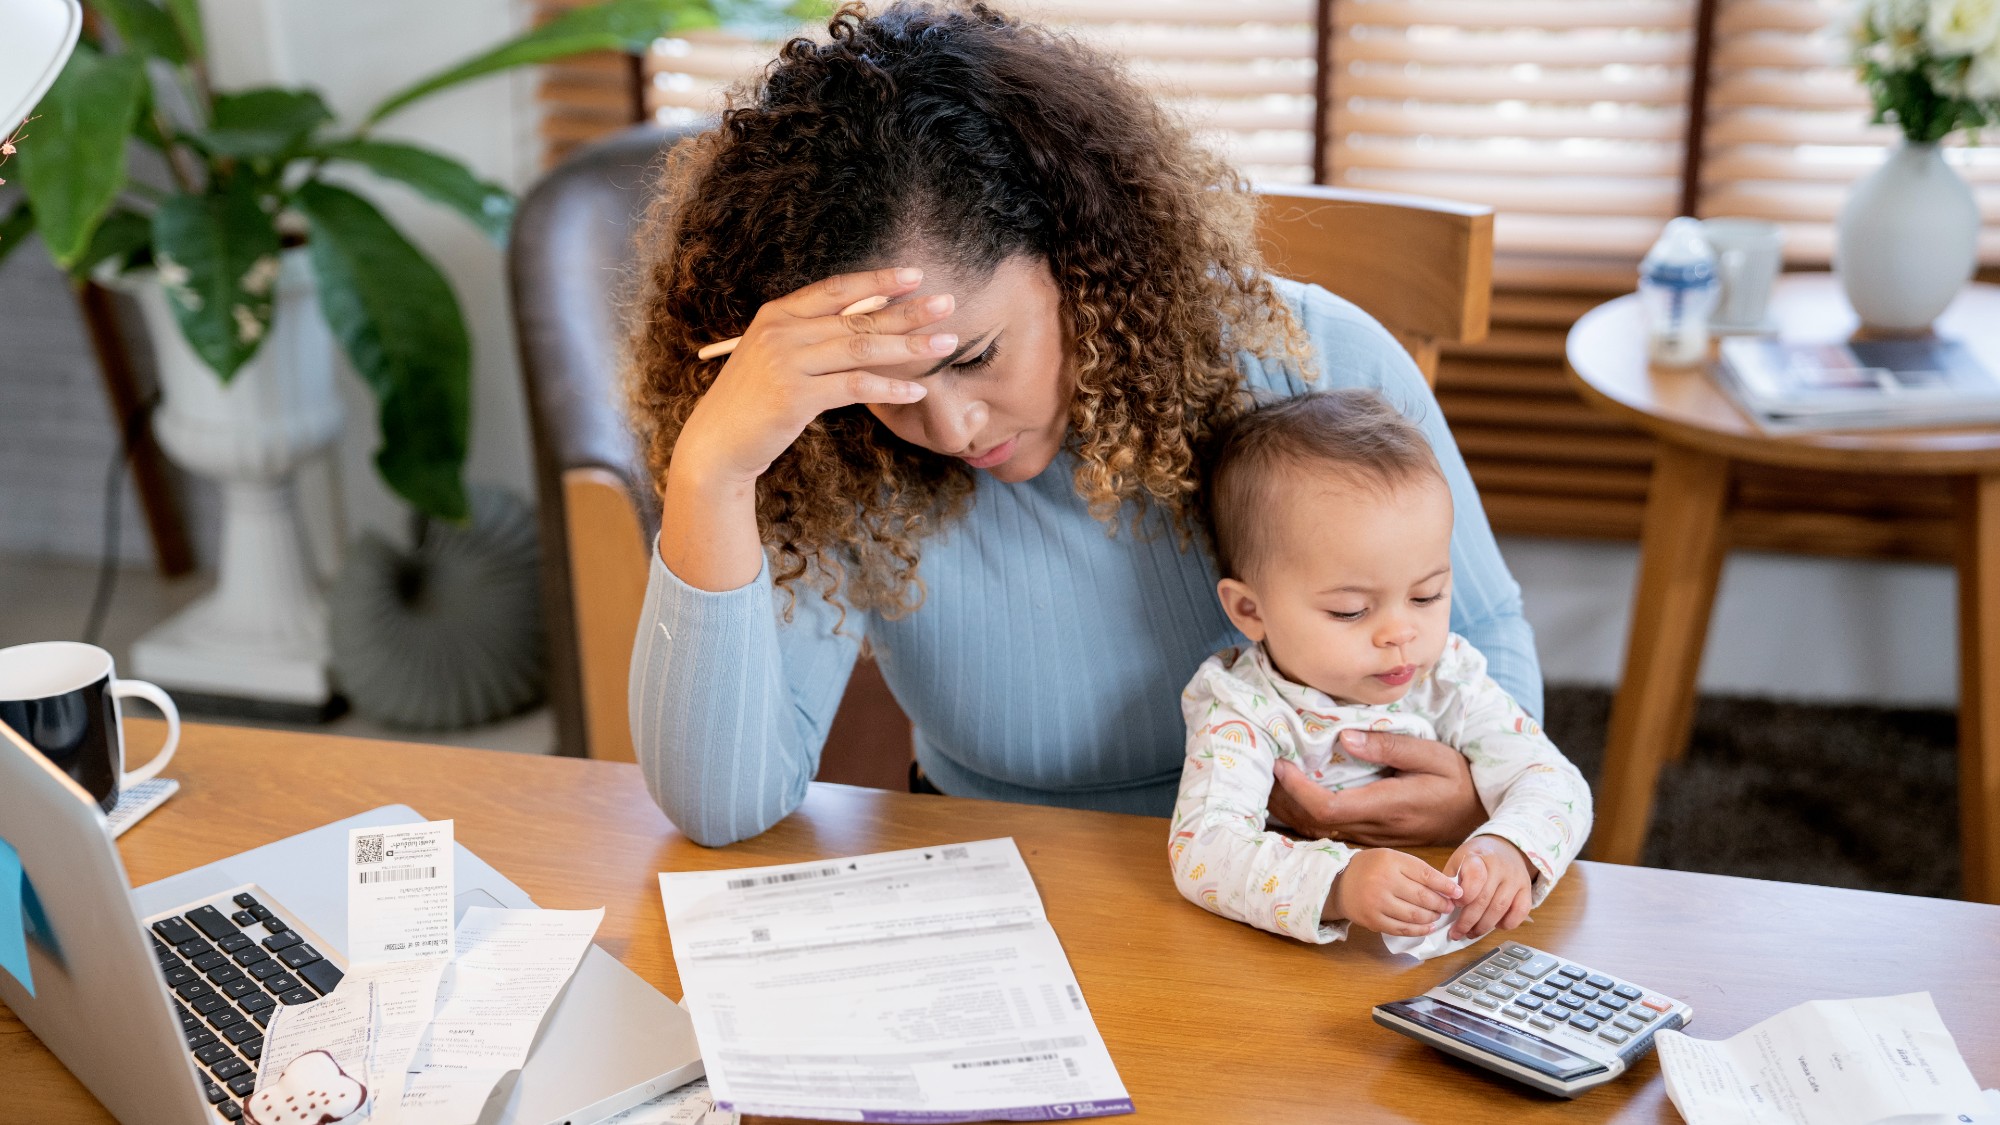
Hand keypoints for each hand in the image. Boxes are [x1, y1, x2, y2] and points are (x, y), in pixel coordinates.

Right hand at [672, 267, 956, 486]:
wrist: (717, 443)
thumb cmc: (754, 401)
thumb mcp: (777, 357)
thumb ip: (812, 336)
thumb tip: (869, 320)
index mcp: (777, 314)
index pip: (836, 288)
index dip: (878, 280)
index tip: (915, 275)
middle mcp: (781, 331)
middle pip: (858, 317)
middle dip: (908, 311)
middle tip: (947, 304)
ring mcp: (786, 362)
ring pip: (862, 349)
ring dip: (908, 346)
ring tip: (945, 343)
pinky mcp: (795, 396)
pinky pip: (855, 387)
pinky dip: (889, 388)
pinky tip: (916, 389)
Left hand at [1269, 730, 1485, 847]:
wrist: (1481, 815)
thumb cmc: (1459, 781)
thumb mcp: (1433, 755)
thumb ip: (1390, 747)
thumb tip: (1345, 738)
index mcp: (1388, 806)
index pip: (1329, 808)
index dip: (1298, 791)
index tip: (1281, 764)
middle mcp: (1375, 829)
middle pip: (1315, 824)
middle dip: (1284, 800)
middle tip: (1264, 768)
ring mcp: (1373, 838)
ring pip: (1319, 832)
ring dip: (1291, 810)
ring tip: (1271, 780)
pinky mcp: (1373, 839)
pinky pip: (1331, 832)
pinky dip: (1306, 816)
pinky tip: (1294, 798)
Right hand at [1325, 848, 1462, 936]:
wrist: (1340, 883)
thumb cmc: (1371, 869)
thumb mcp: (1392, 858)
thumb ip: (1417, 870)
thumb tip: (1447, 887)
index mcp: (1390, 861)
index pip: (1426, 875)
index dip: (1446, 886)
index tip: (1458, 892)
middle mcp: (1383, 881)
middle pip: (1422, 897)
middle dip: (1441, 904)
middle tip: (1449, 906)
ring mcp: (1377, 903)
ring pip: (1415, 915)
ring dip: (1432, 917)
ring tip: (1437, 915)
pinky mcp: (1373, 920)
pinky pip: (1402, 929)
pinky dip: (1419, 930)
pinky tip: (1428, 927)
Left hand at [1444, 835, 1534, 939]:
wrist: (1504, 848)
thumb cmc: (1476, 858)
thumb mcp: (1458, 861)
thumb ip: (1451, 882)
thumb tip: (1442, 907)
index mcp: (1479, 856)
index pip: (1475, 876)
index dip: (1464, 895)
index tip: (1454, 906)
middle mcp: (1500, 866)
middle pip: (1485, 899)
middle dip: (1468, 921)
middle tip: (1457, 932)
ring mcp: (1516, 878)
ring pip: (1500, 908)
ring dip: (1484, 926)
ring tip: (1471, 933)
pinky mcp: (1527, 889)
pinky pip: (1520, 912)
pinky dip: (1507, 924)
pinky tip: (1495, 926)